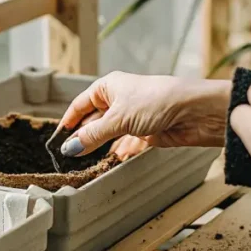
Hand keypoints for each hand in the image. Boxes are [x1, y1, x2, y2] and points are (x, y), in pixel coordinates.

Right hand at [58, 71, 231, 156]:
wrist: (194, 111)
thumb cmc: (157, 101)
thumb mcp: (118, 118)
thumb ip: (93, 135)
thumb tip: (69, 148)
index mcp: (109, 87)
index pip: (80, 105)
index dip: (68, 121)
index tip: (56, 139)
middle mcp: (120, 100)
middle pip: (93, 121)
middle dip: (83, 137)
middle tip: (68, 156)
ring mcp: (133, 118)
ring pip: (109, 135)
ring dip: (99, 147)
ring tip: (85, 163)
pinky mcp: (147, 133)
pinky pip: (126, 144)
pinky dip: (118, 152)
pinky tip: (111, 160)